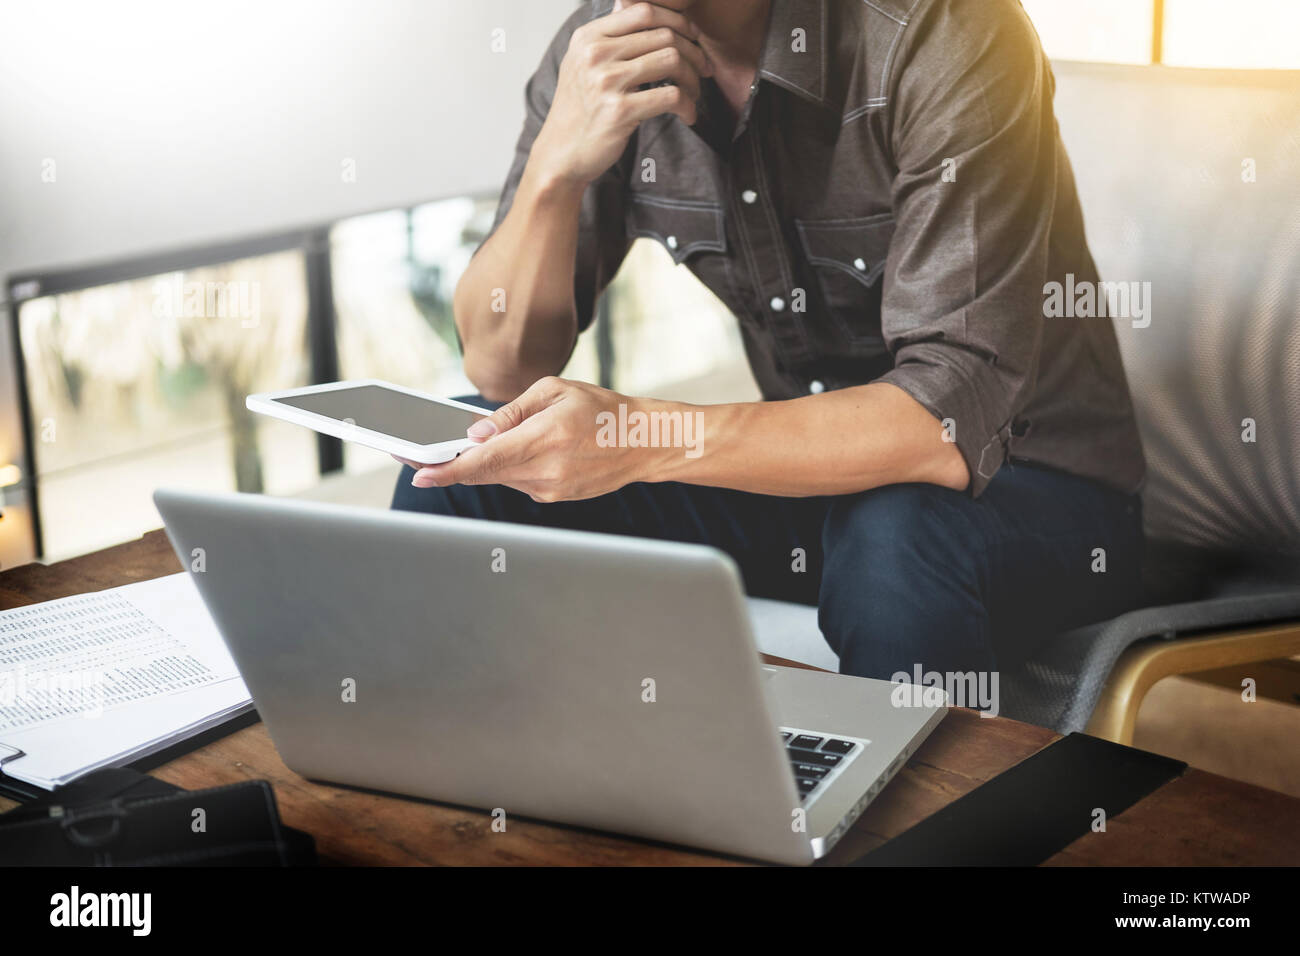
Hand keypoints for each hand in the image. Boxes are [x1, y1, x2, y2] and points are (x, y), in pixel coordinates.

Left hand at [397, 378, 668, 501]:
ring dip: (483, 464)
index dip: (447, 469)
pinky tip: (517, 452)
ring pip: (500, 478)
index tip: (419, 474)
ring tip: (476, 445)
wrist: (643, 441)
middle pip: (484, 473)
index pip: (485, 460)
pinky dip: (509, 468)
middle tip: (417, 456)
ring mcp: (552, 490)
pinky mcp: (556, 497)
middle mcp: (547, 470)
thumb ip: (509, 414)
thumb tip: (475, 435)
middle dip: (450, 466)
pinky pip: (519, 482)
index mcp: (545, 438)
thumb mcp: (554, 391)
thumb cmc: (600, 407)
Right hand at [529, 1, 712, 187]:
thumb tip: (630, 4)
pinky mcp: (620, 111)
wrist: (561, 154)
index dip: (677, 21)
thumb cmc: (579, 110)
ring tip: (694, 93)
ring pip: (672, 60)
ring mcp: (607, 82)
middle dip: (693, 52)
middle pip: (664, 35)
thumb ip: (608, 36)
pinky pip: (671, 96)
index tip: (692, 38)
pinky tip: (688, 114)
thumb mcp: (582, 64)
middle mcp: (595, 54)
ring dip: (693, 78)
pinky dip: (688, 105)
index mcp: (588, 37)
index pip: (644, 10)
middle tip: (704, 69)